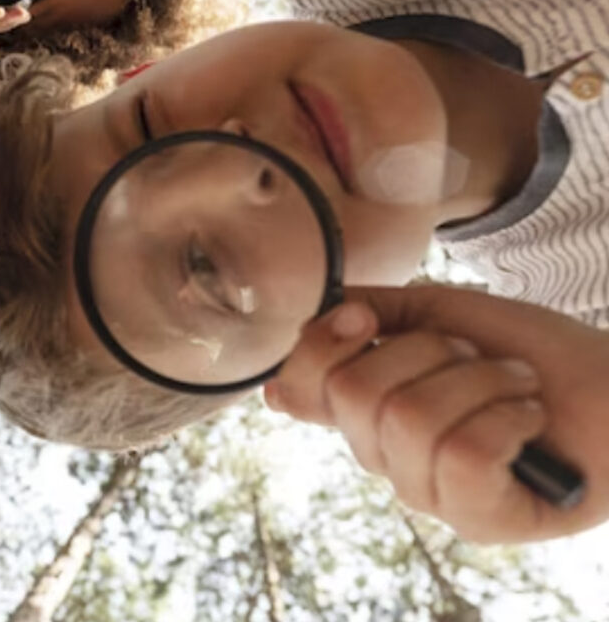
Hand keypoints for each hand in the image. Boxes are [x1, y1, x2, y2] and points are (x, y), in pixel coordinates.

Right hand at [265, 284, 608, 543]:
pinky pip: (462, 454)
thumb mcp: (444, 313)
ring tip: (515, 386)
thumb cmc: (534, 354)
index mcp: (368, 410)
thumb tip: (321, 317)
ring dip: (480, 381)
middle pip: (354, 393)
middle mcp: (385, 457)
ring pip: (410, 419)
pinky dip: (508, 417)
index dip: (318, 348)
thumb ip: (376, 310)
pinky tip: (529, 422)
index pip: (296, 390)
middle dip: (429, 352)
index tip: (364, 319)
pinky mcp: (476, 520)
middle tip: (477, 358)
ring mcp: (427, 493)